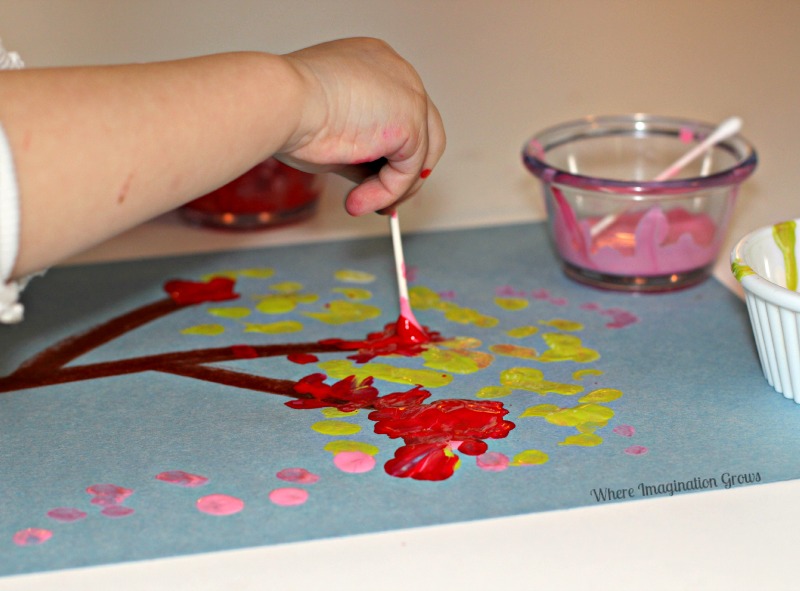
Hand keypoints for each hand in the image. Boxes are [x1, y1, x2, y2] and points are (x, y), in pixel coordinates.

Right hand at [278, 38, 444, 214]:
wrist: (281, 102)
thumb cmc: (290, 110)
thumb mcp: (334, 133)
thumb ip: (362, 153)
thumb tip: (373, 180)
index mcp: (376, 65)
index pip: (400, 113)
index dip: (391, 153)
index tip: (375, 182)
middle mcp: (397, 72)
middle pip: (422, 132)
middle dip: (402, 174)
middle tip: (382, 202)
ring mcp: (409, 92)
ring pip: (420, 154)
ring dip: (392, 188)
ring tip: (361, 203)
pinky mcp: (412, 119)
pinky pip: (409, 169)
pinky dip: (386, 191)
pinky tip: (358, 200)